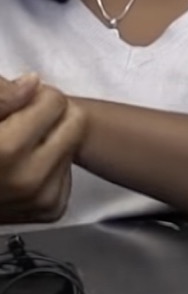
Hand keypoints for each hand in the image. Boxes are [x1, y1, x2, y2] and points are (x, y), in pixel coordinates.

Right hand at [0, 76, 86, 223]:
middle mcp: (27, 179)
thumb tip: (32, 83)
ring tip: (18, 150)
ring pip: (73, 147)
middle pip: (75, 123)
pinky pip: (70, 172)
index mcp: (5, 149)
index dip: (36, 98)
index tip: (18, 108)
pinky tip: (25, 168)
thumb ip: (1, 95)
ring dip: (52, 143)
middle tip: (22, 126)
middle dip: (50, 118)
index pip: (55, 101)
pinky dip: (52, 167)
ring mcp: (40, 198)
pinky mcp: (49, 210)